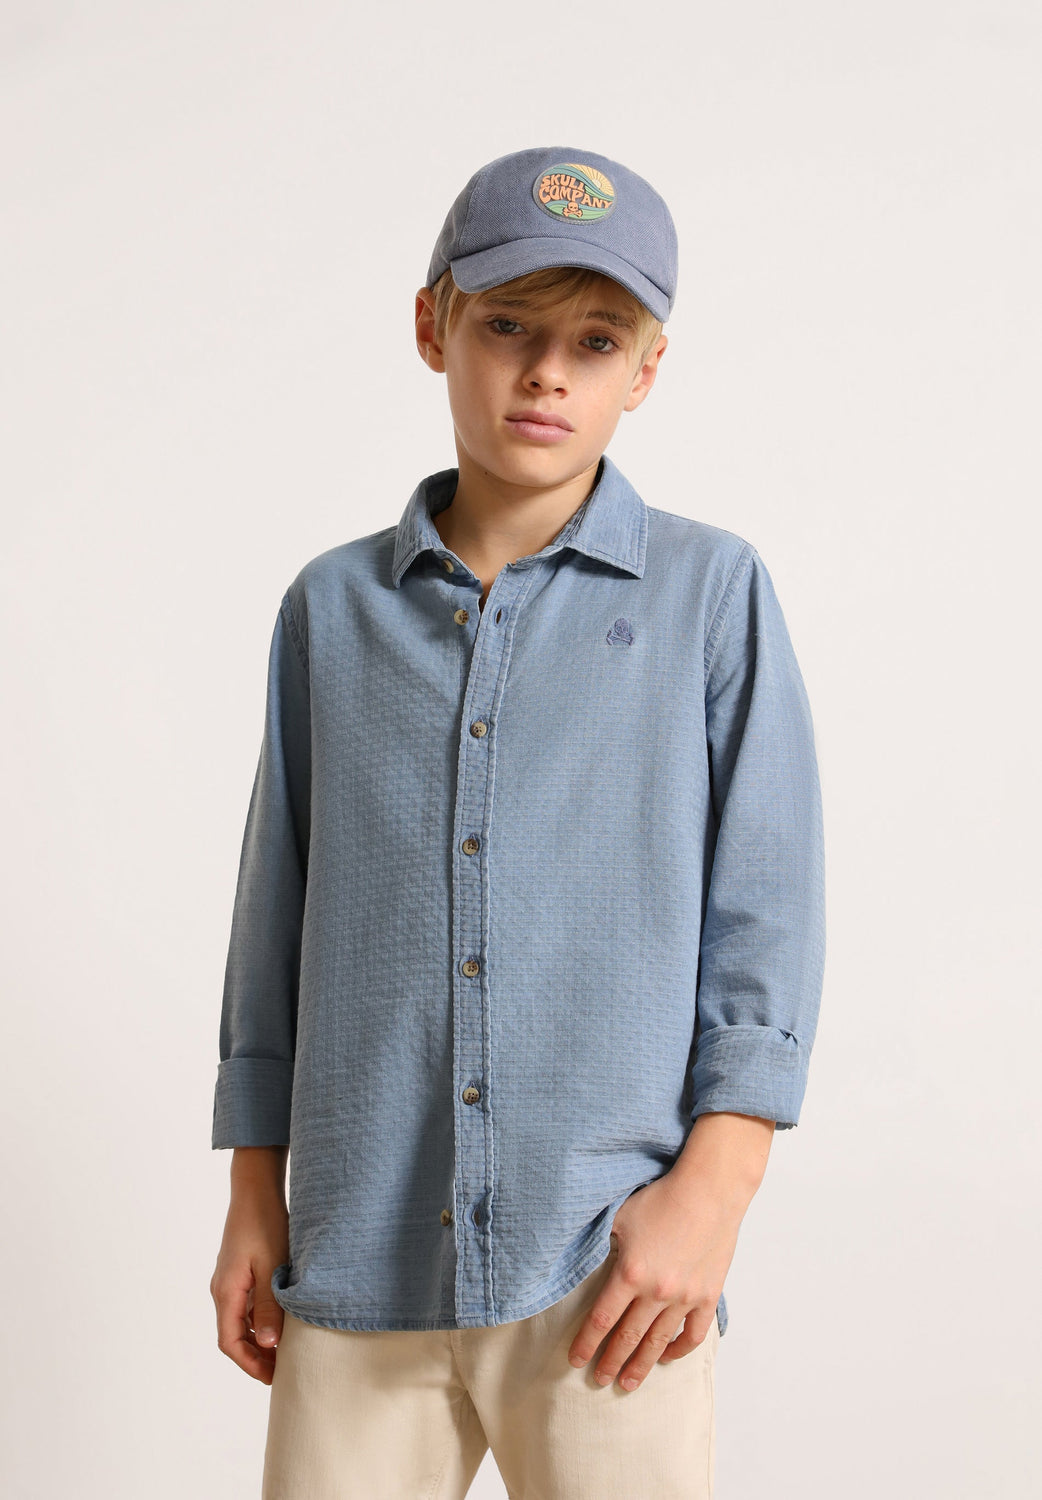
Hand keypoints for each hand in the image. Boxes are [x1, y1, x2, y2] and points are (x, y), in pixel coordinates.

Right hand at [210, 1195, 288, 1384]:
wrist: (256, 1189)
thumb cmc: (265, 1224)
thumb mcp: (271, 1267)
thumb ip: (268, 1306)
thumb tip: (266, 1346)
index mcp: (226, 1291)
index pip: (230, 1342)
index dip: (249, 1364)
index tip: (272, 1377)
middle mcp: (222, 1289)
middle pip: (232, 1335)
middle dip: (254, 1356)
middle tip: (281, 1370)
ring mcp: (228, 1280)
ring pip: (239, 1321)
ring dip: (257, 1339)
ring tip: (284, 1350)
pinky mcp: (238, 1271)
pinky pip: (244, 1305)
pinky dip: (258, 1320)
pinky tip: (279, 1320)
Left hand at [566, 1172, 740, 1391]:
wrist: (709, 1191)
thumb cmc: (662, 1198)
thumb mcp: (619, 1216)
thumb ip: (599, 1242)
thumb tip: (579, 1257)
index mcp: (630, 1273)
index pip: (601, 1319)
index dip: (586, 1343)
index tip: (575, 1360)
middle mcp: (657, 1292)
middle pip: (628, 1337)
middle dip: (610, 1361)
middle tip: (599, 1380)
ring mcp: (685, 1298)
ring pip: (658, 1342)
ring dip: (641, 1365)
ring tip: (628, 1383)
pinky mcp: (708, 1296)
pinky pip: (693, 1334)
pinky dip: (679, 1349)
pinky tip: (667, 1356)